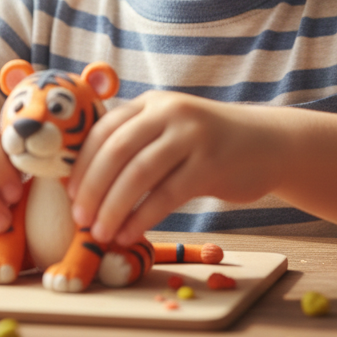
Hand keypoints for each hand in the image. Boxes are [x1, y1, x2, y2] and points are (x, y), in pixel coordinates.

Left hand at [66, 90, 279, 246]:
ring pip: (139, 174)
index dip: (82, 164)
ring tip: (101, 233)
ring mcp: (192, 136)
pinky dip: (142, 217)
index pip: (104, 130)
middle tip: (79, 219)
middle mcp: (170, 112)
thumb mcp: (170, 129)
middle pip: (116, 150)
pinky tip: (129, 234)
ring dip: (114, 207)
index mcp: (151, 103)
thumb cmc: (208, 144)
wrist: (267, 144)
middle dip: (92, 188)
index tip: (68, 194)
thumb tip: (84, 182)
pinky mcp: (210, 164)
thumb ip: (136, 143)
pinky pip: (167, 194)